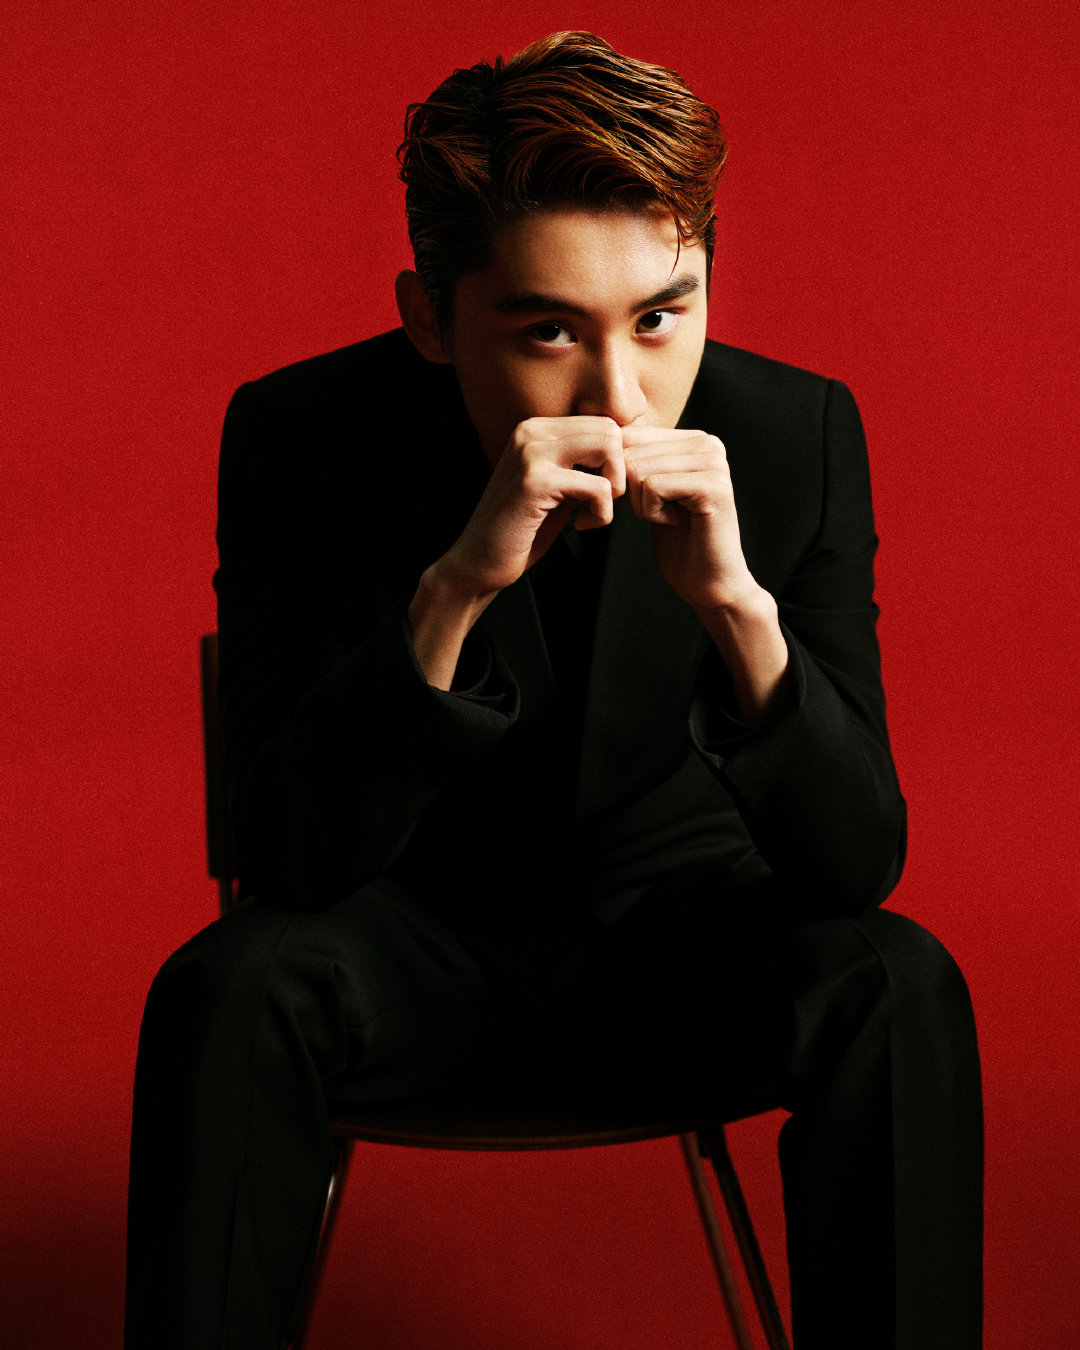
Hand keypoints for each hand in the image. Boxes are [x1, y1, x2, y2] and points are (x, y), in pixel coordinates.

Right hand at [409, 416, 623, 688]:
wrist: (479, 563)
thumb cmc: (521, 530)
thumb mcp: (556, 487)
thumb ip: (582, 464)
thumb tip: (628, 452)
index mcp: (535, 429)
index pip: (603, 422)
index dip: (615, 461)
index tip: (600, 492)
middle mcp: (531, 432)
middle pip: (610, 430)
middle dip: (619, 470)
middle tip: (602, 502)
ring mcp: (531, 454)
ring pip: (609, 448)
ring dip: (614, 488)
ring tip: (593, 511)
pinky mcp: (536, 482)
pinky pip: (599, 487)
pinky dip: (601, 514)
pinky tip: (581, 526)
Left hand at [622, 425, 790, 722]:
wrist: (708, 584)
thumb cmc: (677, 541)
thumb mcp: (648, 493)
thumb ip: (633, 461)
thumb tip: (594, 440)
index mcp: (693, 439)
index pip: (628, 437)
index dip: (616, 475)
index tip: (626, 504)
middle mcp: (707, 443)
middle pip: (629, 452)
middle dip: (627, 493)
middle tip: (652, 516)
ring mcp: (713, 462)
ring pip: (637, 470)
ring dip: (641, 505)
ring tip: (668, 518)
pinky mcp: (712, 486)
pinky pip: (651, 486)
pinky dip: (651, 512)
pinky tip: (675, 522)